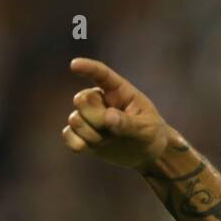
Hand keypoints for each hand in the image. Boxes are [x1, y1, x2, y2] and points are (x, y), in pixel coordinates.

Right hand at [61, 58, 179, 171]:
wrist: (149, 154)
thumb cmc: (152, 134)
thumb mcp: (148, 129)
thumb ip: (129, 123)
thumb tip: (108, 118)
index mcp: (119, 91)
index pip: (101, 74)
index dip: (87, 68)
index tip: (74, 65)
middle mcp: (100, 101)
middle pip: (82, 99)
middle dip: (95, 117)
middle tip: (112, 128)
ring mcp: (90, 118)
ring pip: (75, 120)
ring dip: (90, 134)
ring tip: (106, 141)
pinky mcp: (84, 135)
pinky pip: (68, 135)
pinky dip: (74, 142)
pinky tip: (84, 148)